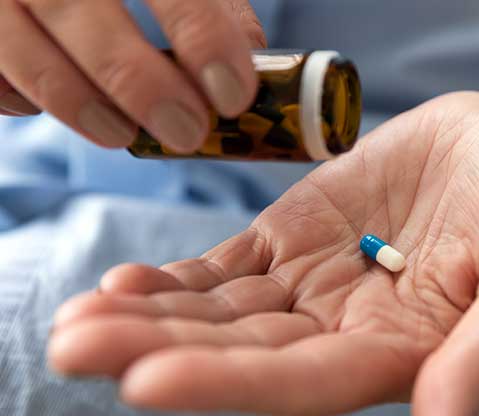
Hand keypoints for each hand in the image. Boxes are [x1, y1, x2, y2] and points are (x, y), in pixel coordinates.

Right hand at [0, 0, 265, 151]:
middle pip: (81, 11)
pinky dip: (21, 97)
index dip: (202, 37)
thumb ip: (212, 6)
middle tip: (186, 132)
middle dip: (140, 83)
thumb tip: (249, 63)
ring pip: (20, 48)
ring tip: (121, 134)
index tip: (233, 95)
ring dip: (77, 102)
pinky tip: (52, 104)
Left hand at [48, 92, 478, 415]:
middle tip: (74, 349)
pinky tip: (123, 284)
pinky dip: (175, 279)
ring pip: (221, 314)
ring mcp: (316, 285)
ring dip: (148, 319)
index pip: (303, 383)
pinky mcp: (297, 239)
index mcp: (403, 356)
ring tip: (76, 321)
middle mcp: (347, 332)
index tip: (146, 380)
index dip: (228, 384)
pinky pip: (227, 267)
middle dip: (158, 353)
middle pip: (243, 354)